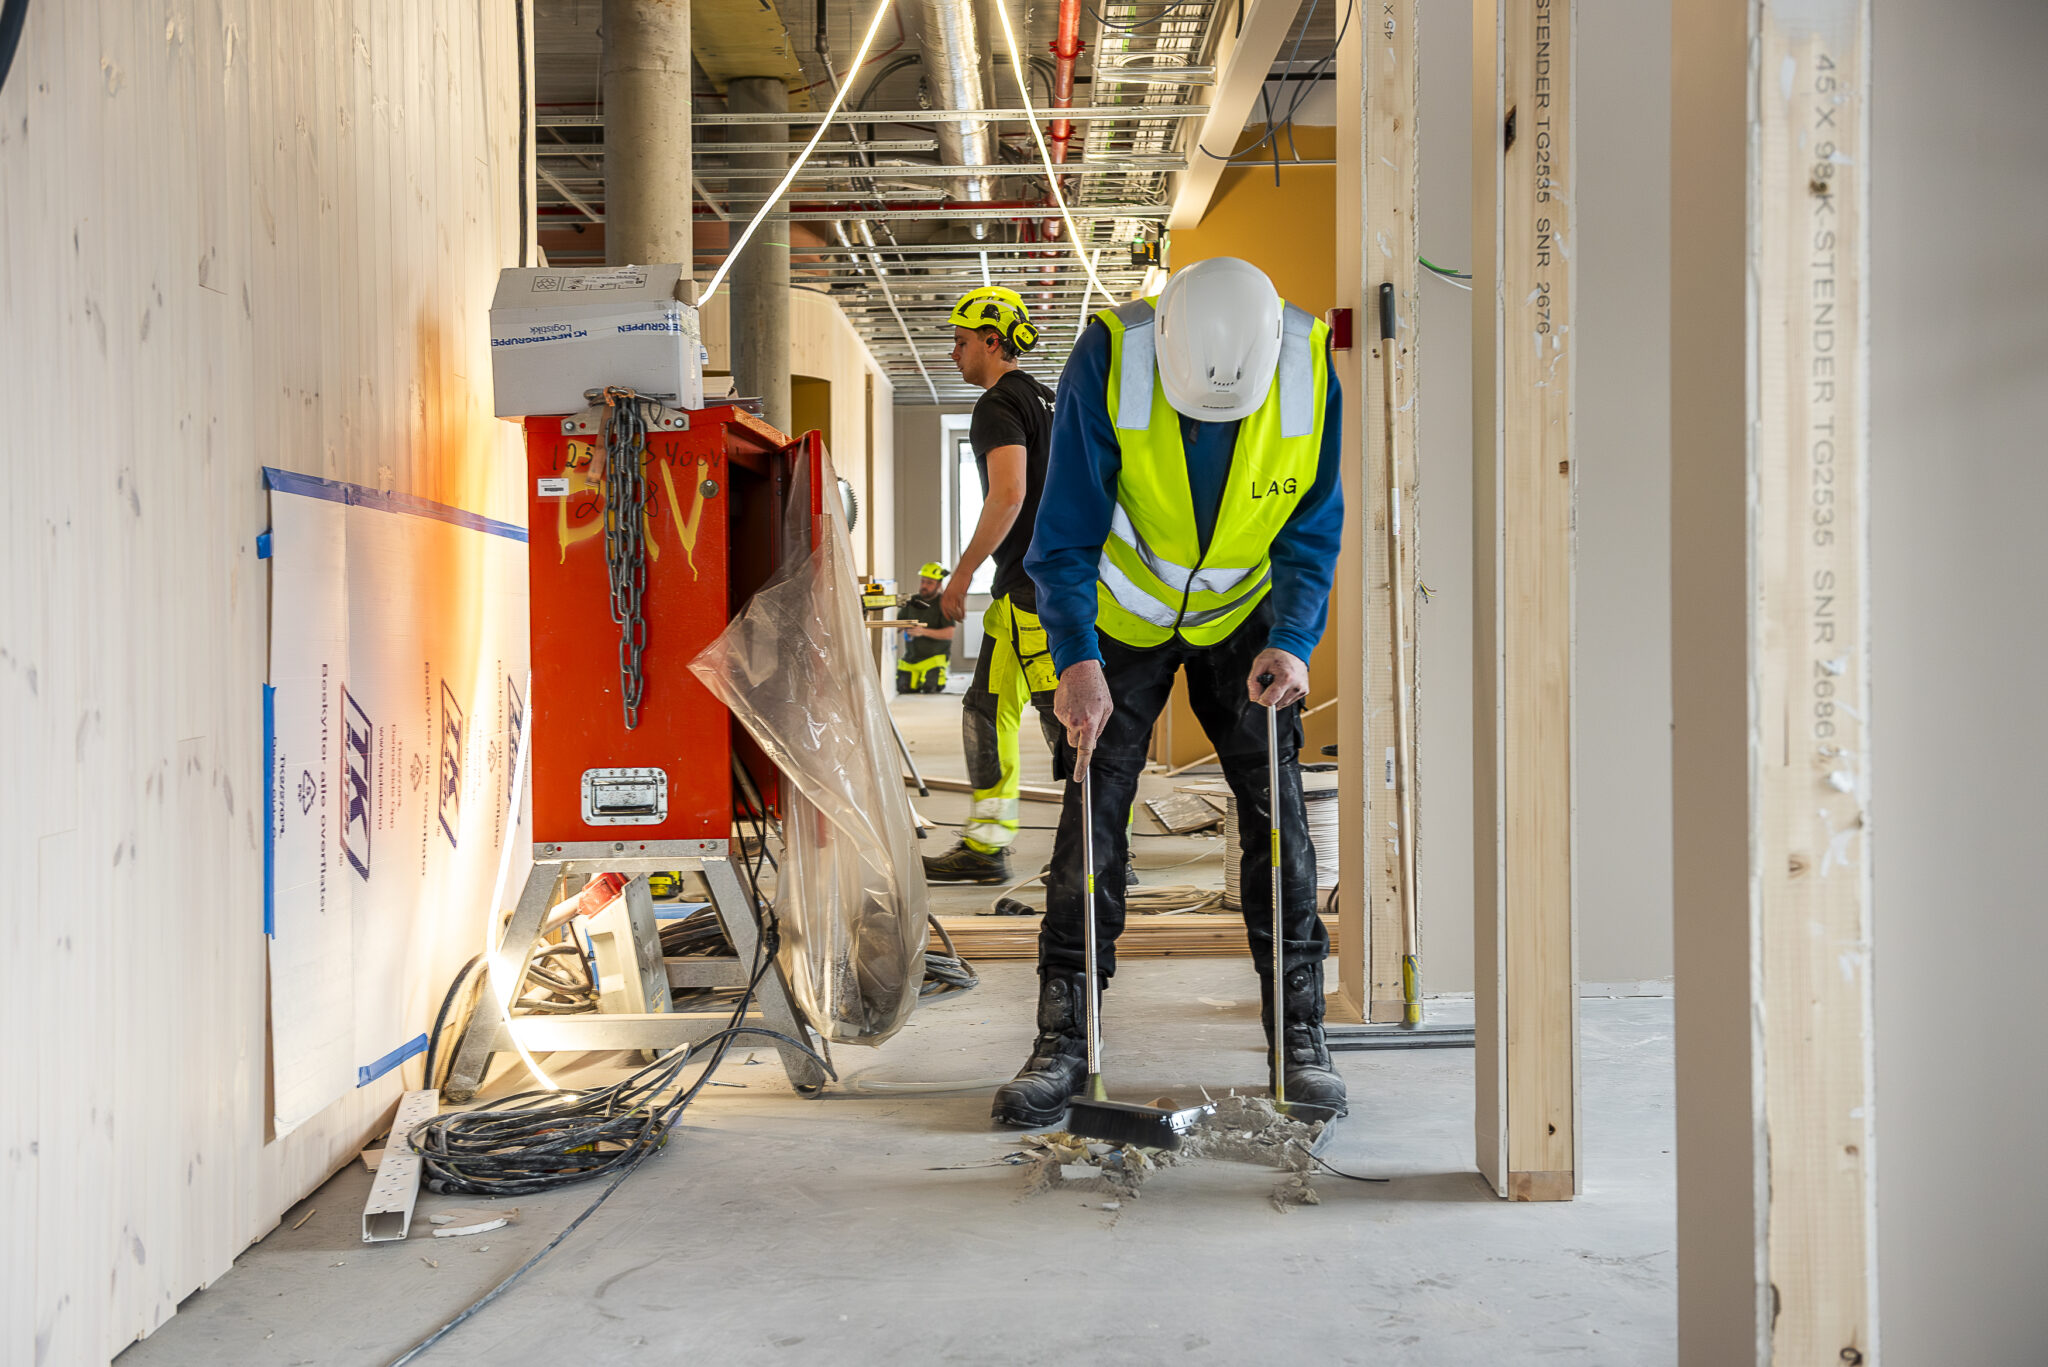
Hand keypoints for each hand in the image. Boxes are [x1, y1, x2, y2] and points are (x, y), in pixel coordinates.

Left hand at [939, 574, 969, 623]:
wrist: (963, 571)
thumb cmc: (958, 578)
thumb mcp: (951, 587)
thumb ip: (950, 595)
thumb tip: (951, 602)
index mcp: (945, 593)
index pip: (943, 606)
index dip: (945, 613)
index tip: (948, 618)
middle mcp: (948, 595)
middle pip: (949, 609)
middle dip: (953, 616)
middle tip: (956, 620)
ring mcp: (955, 595)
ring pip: (955, 609)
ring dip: (958, 616)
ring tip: (961, 620)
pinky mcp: (962, 595)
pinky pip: (961, 607)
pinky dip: (963, 613)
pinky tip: (964, 615)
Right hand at [1054, 659, 1112, 774]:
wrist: (1079, 669)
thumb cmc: (1096, 687)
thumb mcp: (1107, 709)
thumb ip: (1100, 728)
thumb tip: (1093, 742)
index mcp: (1090, 723)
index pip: (1085, 751)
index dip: (1081, 767)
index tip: (1078, 778)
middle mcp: (1075, 722)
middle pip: (1074, 742)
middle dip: (1080, 738)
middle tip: (1086, 723)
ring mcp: (1064, 716)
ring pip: (1069, 730)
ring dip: (1075, 724)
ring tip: (1081, 706)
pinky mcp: (1057, 710)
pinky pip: (1063, 720)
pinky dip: (1069, 714)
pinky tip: (1074, 702)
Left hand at [1247, 647, 1308, 708]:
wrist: (1292, 649)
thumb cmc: (1277, 655)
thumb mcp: (1259, 663)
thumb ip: (1253, 682)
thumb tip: (1254, 698)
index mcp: (1286, 678)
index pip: (1269, 701)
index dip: (1261, 698)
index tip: (1261, 691)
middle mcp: (1296, 685)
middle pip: (1276, 704)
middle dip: (1269, 696)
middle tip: (1270, 682)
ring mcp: (1302, 689)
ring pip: (1282, 704)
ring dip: (1277, 696)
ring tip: (1277, 682)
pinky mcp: (1304, 691)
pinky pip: (1289, 701)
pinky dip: (1283, 695)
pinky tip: (1283, 684)